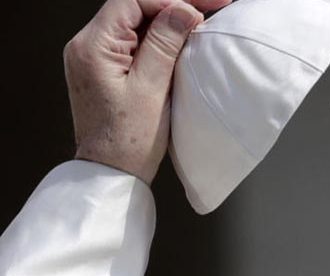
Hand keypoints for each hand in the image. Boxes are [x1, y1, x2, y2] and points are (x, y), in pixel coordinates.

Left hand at [64, 0, 230, 183]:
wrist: (111, 173)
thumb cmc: (128, 141)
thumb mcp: (152, 88)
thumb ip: (165, 43)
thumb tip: (183, 10)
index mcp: (93, 46)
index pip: (134, 1)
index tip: (206, 4)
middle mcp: (87, 46)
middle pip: (134, 8)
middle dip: (174, 6)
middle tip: (211, 7)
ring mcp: (95, 57)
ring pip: (136, 23)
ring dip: (169, 21)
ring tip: (202, 24)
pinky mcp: (106, 69)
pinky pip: (134, 42)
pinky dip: (160, 39)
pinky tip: (182, 41)